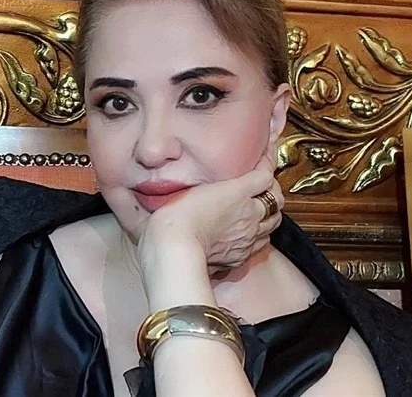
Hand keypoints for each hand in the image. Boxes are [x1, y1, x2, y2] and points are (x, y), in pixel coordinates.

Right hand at [137, 155, 284, 275]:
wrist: (174, 256)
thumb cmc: (170, 222)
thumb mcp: (170, 195)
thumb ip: (172, 186)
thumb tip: (136, 188)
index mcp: (236, 192)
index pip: (264, 173)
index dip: (266, 163)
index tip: (264, 154)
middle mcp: (247, 214)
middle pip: (275, 197)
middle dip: (270, 191)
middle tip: (260, 186)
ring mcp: (247, 237)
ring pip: (273, 221)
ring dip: (268, 214)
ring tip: (257, 210)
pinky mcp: (240, 256)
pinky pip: (261, 243)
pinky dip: (259, 236)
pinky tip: (247, 234)